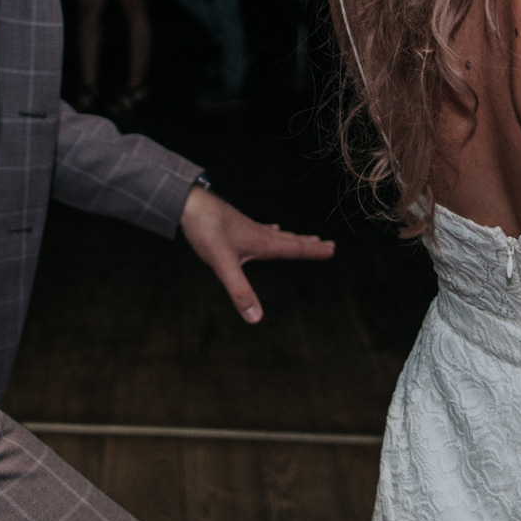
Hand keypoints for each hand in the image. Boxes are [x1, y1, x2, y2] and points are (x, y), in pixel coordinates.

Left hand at [179, 186, 334, 323]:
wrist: (187, 201)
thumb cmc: (206, 229)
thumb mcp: (223, 264)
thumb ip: (240, 291)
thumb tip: (256, 318)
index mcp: (262, 243)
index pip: (294, 248)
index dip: (314, 251)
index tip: (333, 249)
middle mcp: (258, 234)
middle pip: (290, 240)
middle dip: (309, 245)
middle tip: (329, 245)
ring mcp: (246, 228)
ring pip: (277, 235)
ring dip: (293, 239)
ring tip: (306, 240)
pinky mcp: (234, 225)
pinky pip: (260, 231)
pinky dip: (271, 233)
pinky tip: (269, 229)